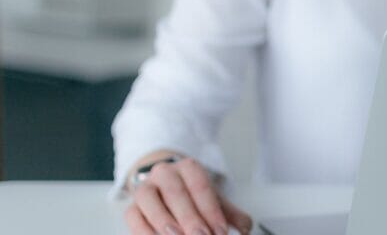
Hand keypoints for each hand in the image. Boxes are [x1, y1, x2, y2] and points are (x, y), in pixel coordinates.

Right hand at [124, 156, 252, 234]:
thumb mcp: (215, 201)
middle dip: (190, 218)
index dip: (211, 210)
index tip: (220, 231)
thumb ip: (232, 215)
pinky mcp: (132, 206)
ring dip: (164, 222)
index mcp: (189, 168)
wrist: (166, 190)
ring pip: (149, 200)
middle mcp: (164, 173)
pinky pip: (133, 217)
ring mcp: (145, 188)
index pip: (201, 186)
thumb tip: (244, 230)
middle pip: (176, 193)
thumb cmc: (194, 197)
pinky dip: (144, 230)